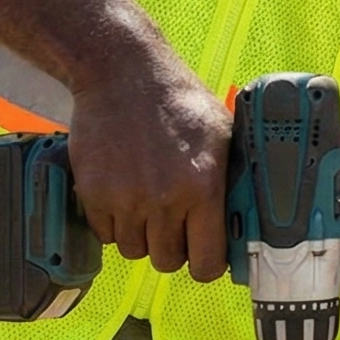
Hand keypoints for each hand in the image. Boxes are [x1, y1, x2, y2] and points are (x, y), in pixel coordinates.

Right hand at [65, 45, 230, 281]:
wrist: (122, 74)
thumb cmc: (179, 101)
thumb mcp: (223, 134)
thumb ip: (231, 180)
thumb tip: (246, 218)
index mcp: (203, 187)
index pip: (206, 263)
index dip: (207, 264)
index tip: (204, 255)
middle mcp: (164, 199)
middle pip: (167, 261)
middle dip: (173, 248)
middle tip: (174, 224)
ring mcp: (124, 199)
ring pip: (134, 250)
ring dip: (142, 235)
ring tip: (147, 204)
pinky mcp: (92, 193)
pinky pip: (105, 234)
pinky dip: (114, 223)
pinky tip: (123, 195)